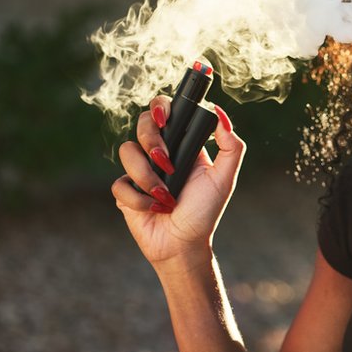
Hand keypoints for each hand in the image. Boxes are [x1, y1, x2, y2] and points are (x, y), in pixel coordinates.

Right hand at [111, 97, 244, 265]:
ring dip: (147, 176)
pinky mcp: (125, 191)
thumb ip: (231, 146)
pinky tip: (154, 208)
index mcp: (181, 144)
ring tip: (165, 196)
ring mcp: (140, 170)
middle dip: (152, 140)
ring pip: (128, 151)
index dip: (161, 107)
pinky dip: (138, 198)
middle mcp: (159, 152)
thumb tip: (220, 114)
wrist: (184, 245)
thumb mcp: (224, 178)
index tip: (165, 118)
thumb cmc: (204, 212)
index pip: (166, 111)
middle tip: (166, 162)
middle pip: (143, 123)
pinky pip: (120, 183)